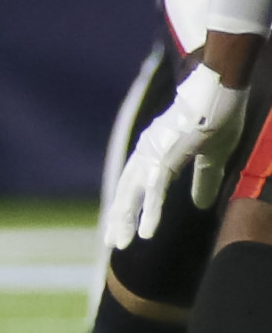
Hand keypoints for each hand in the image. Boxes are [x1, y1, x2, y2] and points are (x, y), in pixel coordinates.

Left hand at [106, 64, 248, 248]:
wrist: (220, 89)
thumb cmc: (217, 116)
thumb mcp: (213, 157)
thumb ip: (203, 181)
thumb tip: (200, 206)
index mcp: (155, 151)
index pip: (137, 184)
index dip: (130, 205)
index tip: (122, 226)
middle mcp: (147, 152)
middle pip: (127, 190)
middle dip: (119, 217)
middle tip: (113, 242)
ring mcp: (152, 152)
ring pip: (133, 193)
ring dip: (126, 219)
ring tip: (119, 243)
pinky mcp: (164, 155)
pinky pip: (154, 190)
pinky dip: (149, 212)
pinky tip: (145, 232)